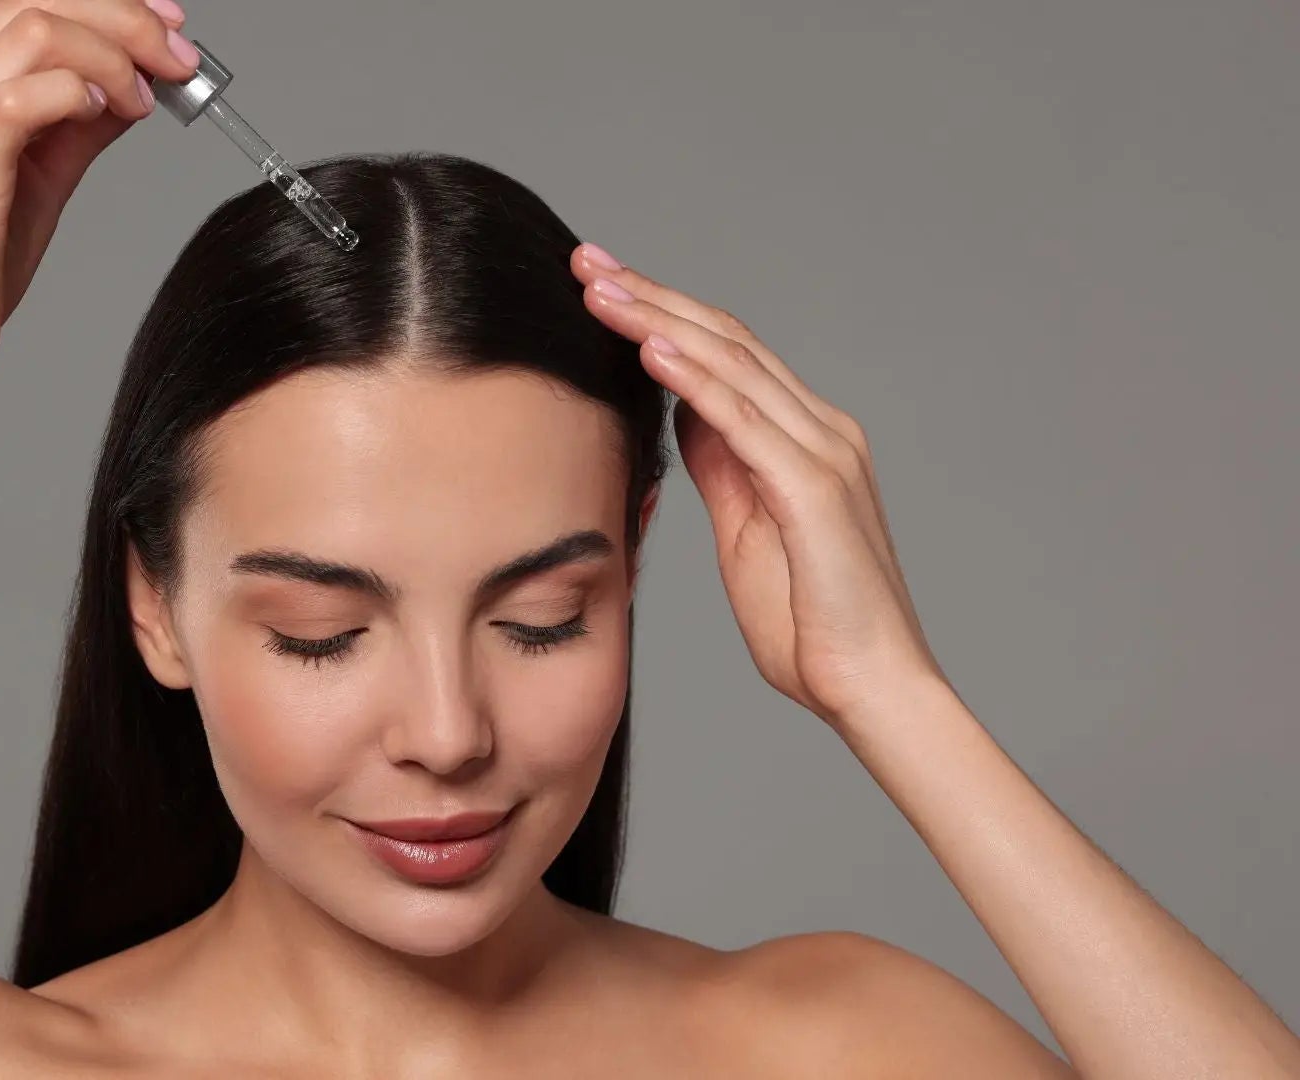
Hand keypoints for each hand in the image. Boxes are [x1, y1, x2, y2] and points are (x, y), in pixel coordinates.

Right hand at [0, 0, 200, 401]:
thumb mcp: (37, 177)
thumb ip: (78, 124)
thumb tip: (135, 83)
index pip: (26, 3)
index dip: (108, 5)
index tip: (169, 28)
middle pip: (33, 1)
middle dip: (125, 18)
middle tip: (179, 57)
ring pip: (33, 30)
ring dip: (112, 53)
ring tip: (145, 97)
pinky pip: (23, 95)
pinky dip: (78, 91)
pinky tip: (105, 113)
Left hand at [570, 242, 948, 727]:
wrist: (872, 688)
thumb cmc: (811, 624)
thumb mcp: (746, 532)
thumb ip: (723, 469)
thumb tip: (685, 415)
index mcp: (805, 439)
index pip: (726, 354)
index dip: (662, 313)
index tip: (602, 284)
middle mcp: (821, 430)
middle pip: (726, 340)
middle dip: (651, 296)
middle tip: (586, 259)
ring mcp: (823, 454)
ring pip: (732, 364)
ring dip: (659, 320)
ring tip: (602, 288)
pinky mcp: (815, 490)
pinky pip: (745, 421)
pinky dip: (695, 380)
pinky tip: (649, 350)